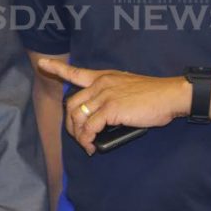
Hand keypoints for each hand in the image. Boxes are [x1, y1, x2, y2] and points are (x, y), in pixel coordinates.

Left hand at [37, 58, 191, 155]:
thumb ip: (111, 96)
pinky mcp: (111, 109)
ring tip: (87, 145)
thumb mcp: (127, 88)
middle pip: (72, 104)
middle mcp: (101, 83)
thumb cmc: (153, 95)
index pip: (76, 72)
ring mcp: (104, 95)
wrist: (169, 95)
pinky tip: (92, 146)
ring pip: (77, 117)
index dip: (57, 69)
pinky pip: (89, 127)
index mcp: (104, 77)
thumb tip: (102, 118)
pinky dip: (87, 140)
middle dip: (71, 124)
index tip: (42, 64)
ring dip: (78, 135)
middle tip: (80, 138)